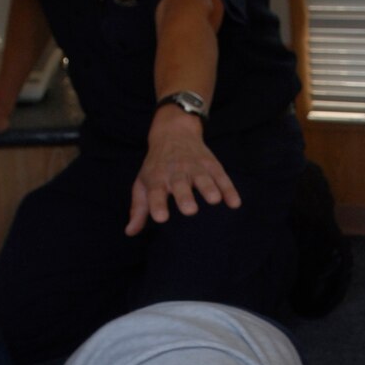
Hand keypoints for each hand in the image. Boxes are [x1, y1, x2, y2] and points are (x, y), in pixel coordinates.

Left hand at [125, 108, 240, 235]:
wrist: (173, 132)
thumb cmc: (156, 166)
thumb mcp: (142, 183)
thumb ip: (139, 209)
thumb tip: (130, 232)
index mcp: (157, 178)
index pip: (156, 191)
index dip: (157, 204)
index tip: (161, 217)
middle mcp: (176, 172)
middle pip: (181, 184)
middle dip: (185, 196)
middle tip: (190, 210)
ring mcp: (195, 167)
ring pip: (203, 178)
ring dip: (209, 188)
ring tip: (214, 200)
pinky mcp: (211, 164)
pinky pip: (222, 177)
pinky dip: (229, 189)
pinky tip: (235, 203)